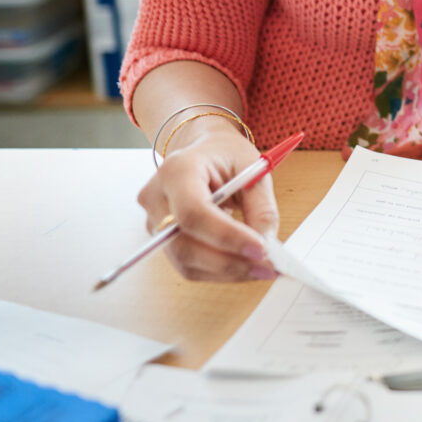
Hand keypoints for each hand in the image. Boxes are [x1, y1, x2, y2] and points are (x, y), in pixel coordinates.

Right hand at [135, 116, 278, 282]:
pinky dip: (219, 271)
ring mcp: (153, 221)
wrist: (202, 151)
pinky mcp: (161, 239)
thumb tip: (266, 244)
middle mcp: (156, 197)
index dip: (226, 236)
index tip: (260, 248)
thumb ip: (262, 207)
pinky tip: (244, 265)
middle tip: (268, 266)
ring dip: (227, 271)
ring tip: (262, 267)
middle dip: (229, 261)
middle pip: (184, 245)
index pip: (194, 212)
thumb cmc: (225, 155)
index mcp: (177, 170)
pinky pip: (188, 264)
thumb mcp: (254, 168)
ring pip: (185, 261)